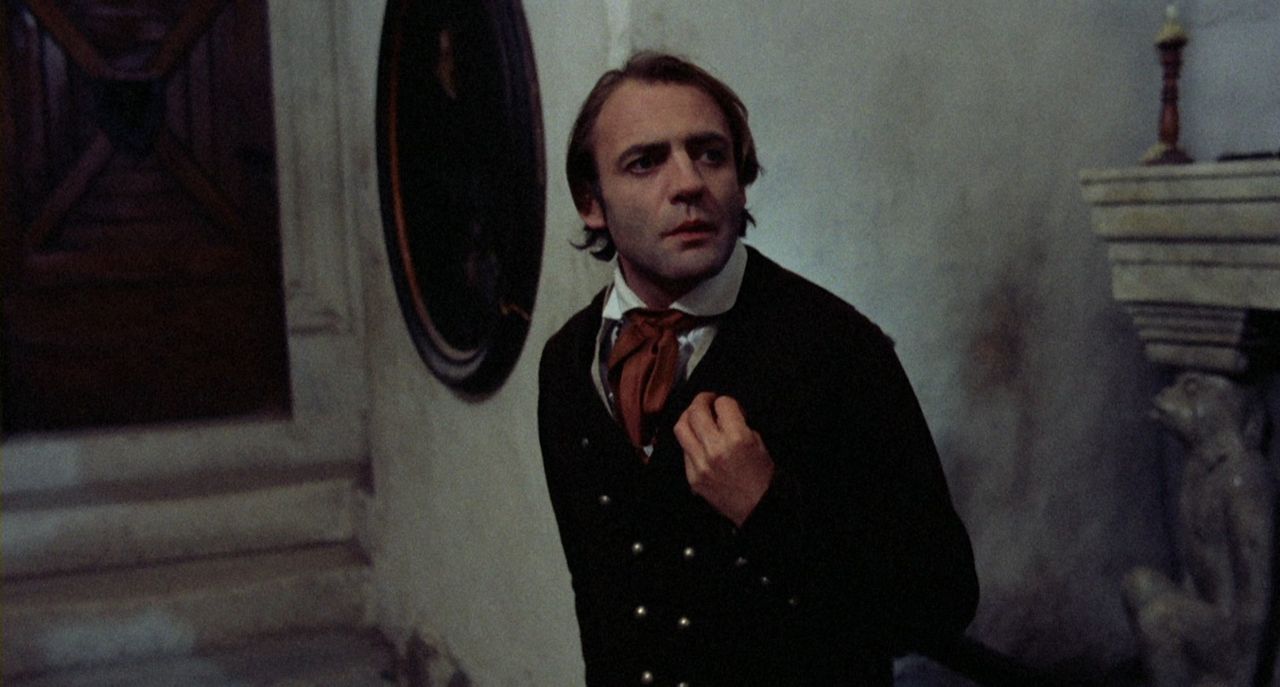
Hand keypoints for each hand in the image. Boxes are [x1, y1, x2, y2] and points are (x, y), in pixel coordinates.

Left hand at [674, 392, 774, 526]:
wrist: (758, 510)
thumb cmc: (764, 477)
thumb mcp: (759, 443)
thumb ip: (740, 425)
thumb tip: (724, 414)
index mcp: (737, 438)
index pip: (723, 403)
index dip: (726, 402)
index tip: (728, 407)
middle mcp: (715, 448)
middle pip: (696, 410)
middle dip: (702, 400)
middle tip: (708, 401)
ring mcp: (700, 464)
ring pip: (681, 427)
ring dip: (688, 417)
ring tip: (697, 417)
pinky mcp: (692, 476)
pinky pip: (683, 450)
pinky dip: (689, 440)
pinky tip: (698, 441)